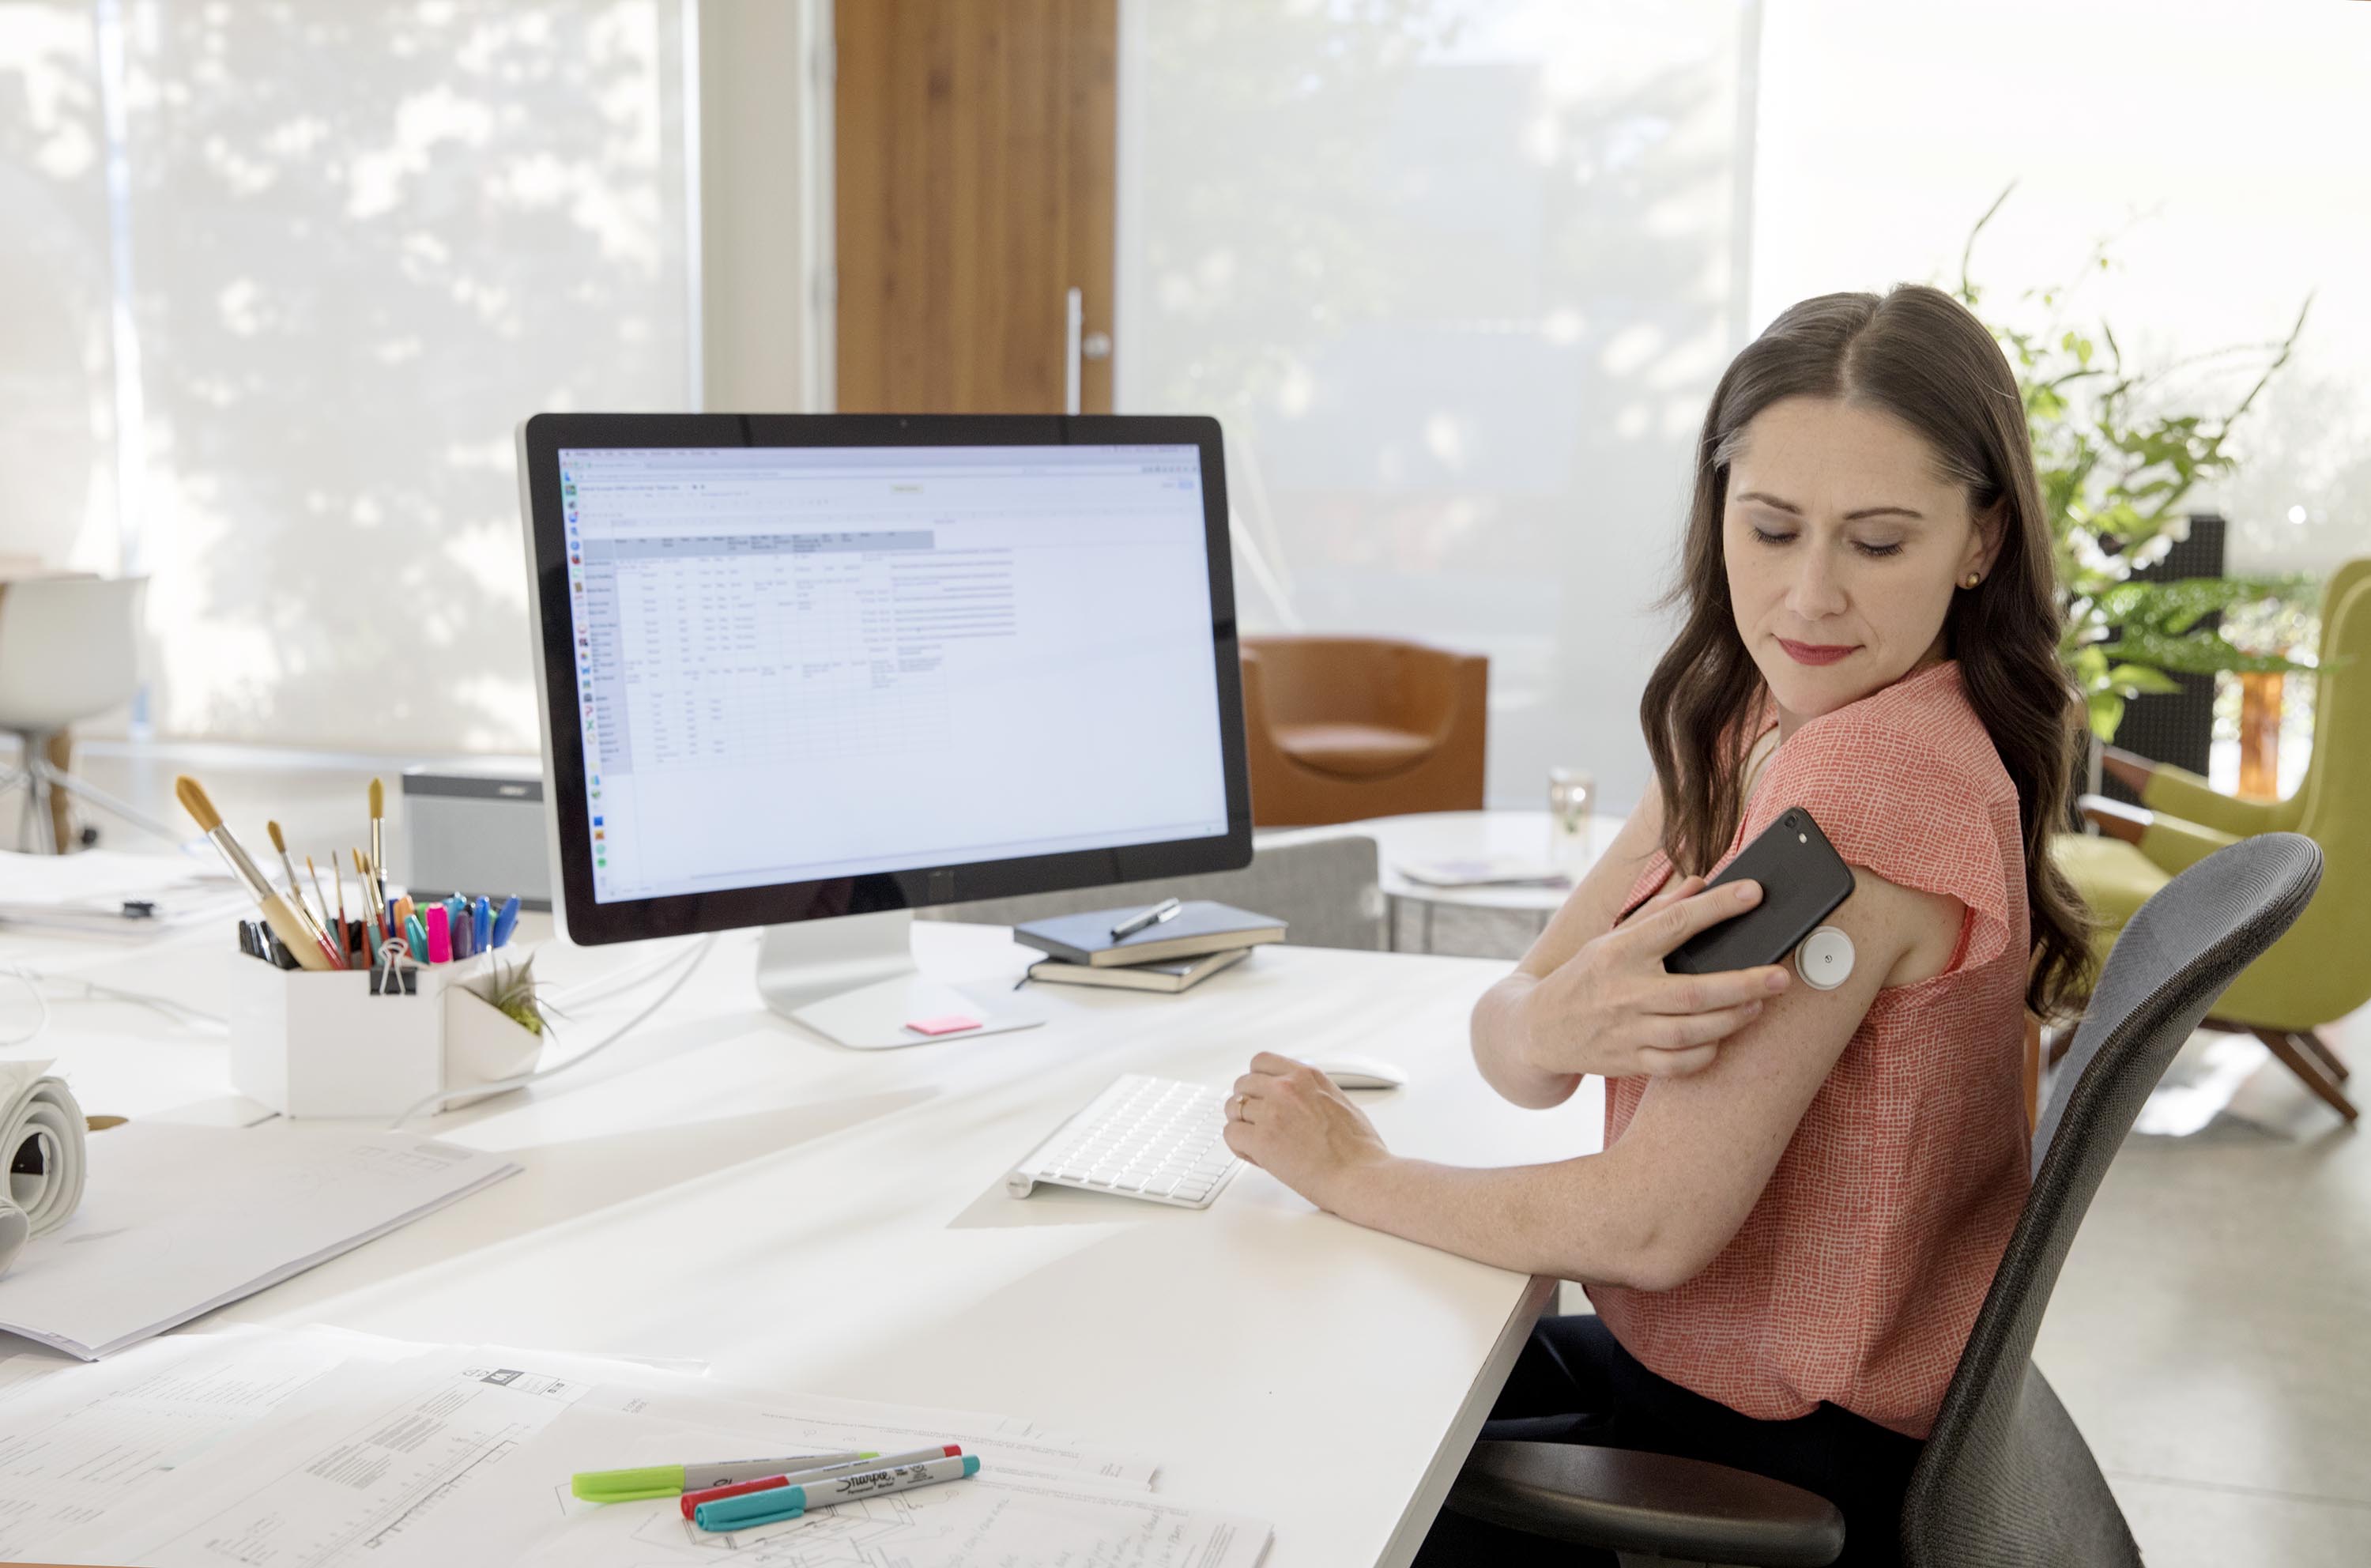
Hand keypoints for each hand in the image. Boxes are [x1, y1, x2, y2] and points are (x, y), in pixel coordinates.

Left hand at [1223, 1053, 1389, 1212]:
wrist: (1360, 1175)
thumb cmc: (1359, 1149)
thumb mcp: (1341, 1101)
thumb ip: (1313, 1093)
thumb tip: (1303, 1099)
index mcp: (1306, 1076)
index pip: (1261, 1061)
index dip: (1256, 1080)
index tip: (1260, 1094)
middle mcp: (1286, 1088)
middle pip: (1243, 1084)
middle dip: (1247, 1103)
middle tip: (1258, 1123)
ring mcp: (1273, 1112)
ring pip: (1233, 1108)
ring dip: (1242, 1125)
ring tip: (1258, 1142)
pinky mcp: (1262, 1140)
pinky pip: (1231, 1134)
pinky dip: (1239, 1146)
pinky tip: (1255, 1155)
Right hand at [1518, 874, 1790, 1080]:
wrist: (1537, 1029)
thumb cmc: (1584, 977)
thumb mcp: (1611, 937)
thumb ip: (1658, 912)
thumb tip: (1701, 884)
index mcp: (1618, 951)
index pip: (1673, 923)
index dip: (1716, 907)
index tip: (1753, 894)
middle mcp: (1622, 991)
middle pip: (1693, 991)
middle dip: (1743, 984)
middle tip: (1780, 976)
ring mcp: (1626, 1031)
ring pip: (1691, 1031)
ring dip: (1732, 1019)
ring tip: (1759, 1004)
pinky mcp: (1630, 1061)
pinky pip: (1678, 1064)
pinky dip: (1706, 1052)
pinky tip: (1721, 1037)